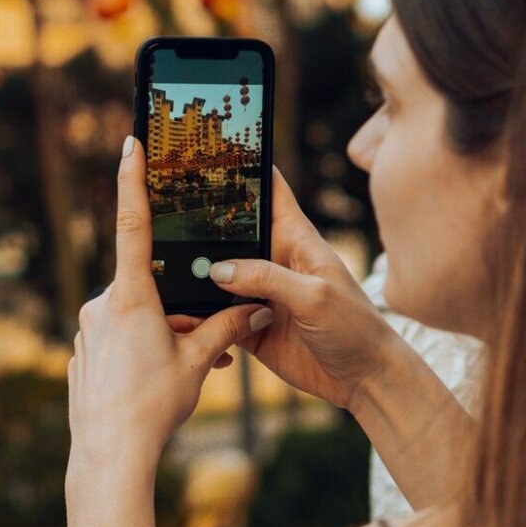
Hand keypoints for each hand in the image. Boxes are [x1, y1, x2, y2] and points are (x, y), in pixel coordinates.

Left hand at [68, 136, 272, 471]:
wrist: (108, 456)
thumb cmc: (153, 406)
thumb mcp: (198, 363)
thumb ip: (225, 327)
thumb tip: (256, 306)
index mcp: (130, 297)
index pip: (133, 225)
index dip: (132, 182)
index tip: (129, 144)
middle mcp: (102, 306)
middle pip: (148, 287)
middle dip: (178, 308)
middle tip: (202, 342)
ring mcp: (87, 331)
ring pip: (135, 317)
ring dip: (163, 334)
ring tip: (187, 372)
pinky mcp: (82, 354)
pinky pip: (118, 340)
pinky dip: (142, 352)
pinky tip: (157, 385)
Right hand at [175, 168, 406, 410]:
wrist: (364, 379)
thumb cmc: (355, 327)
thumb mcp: (315, 297)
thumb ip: (267, 279)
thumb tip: (218, 269)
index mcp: (297, 240)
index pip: (270, 192)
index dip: (246, 169)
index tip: (214, 148)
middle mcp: (275, 261)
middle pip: (232, 232)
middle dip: (203, 222)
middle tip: (165, 208)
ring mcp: (260, 293)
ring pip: (217, 275)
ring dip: (195, 273)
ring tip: (161, 262)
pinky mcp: (249, 325)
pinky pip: (216, 315)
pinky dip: (197, 313)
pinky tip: (175, 309)